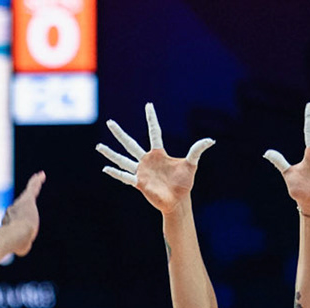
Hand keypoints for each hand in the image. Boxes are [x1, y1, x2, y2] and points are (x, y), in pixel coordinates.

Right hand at [0, 172, 46, 257]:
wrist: (17, 234)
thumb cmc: (18, 242)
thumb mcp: (21, 247)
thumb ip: (23, 245)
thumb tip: (23, 248)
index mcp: (11, 220)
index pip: (15, 214)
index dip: (16, 214)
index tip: (17, 214)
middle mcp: (13, 209)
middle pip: (21, 202)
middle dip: (25, 197)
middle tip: (30, 191)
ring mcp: (20, 203)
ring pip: (29, 191)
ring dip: (34, 184)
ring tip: (38, 177)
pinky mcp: (28, 199)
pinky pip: (33, 187)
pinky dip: (37, 181)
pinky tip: (41, 175)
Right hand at [98, 103, 212, 216]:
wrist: (178, 201)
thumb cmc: (185, 183)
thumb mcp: (192, 164)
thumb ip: (197, 150)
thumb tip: (211, 140)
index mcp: (159, 153)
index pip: (154, 132)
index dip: (151, 119)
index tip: (148, 105)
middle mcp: (147, 160)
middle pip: (130, 143)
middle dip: (119, 133)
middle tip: (109, 122)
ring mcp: (141, 171)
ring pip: (122, 159)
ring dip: (110, 153)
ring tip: (98, 146)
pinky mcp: (139, 183)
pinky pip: (124, 176)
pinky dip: (115, 173)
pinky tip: (105, 169)